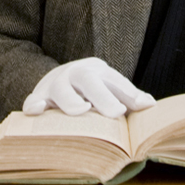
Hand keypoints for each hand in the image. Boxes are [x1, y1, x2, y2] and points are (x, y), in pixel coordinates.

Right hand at [22, 57, 155, 117]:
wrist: (59, 77)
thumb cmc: (93, 88)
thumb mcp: (111, 87)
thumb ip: (129, 97)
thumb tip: (151, 105)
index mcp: (98, 71)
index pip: (114, 79)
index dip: (126, 92)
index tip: (137, 106)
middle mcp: (76, 74)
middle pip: (88, 79)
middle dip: (102, 95)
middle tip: (116, 113)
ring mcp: (56, 83)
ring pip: (61, 88)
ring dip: (71, 100)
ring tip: (81, 111)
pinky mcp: (39, 95)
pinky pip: (33, 98)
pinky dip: (34, 104)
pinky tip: (36, 111)